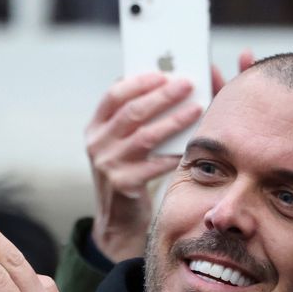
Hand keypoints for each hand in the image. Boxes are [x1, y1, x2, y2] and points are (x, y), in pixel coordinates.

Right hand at [86, 73, 199, 261]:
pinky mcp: (123, 185)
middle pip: (132, 112)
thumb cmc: (129, 171)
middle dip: (162, 96)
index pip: (113, 96)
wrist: (118, 218)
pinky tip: (192, 146)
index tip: (163, 73)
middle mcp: (97, 144)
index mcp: (96, 127)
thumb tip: (165, 83)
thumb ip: (136, 117)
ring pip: (145, 137)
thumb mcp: (121, 143)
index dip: (138, 82)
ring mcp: (108, 165)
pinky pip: (154, 166)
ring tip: (196, 109)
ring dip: (173, 120)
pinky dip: (174, 154)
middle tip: (187, 84)